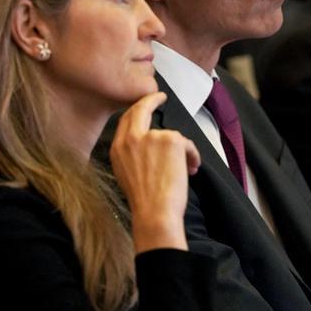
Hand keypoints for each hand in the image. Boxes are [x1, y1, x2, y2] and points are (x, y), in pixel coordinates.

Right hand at [110, 92, 200, 253]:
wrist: (155, 213)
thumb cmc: (145, 202)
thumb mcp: (126, 174)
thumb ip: (132, 154)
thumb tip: (149, 144)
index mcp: (117, 148)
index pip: (126, 119)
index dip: (138, 108)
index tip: (147, 101)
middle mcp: (131, 138)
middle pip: (142, 109)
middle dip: (152, 100)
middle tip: (161, 97)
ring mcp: (151, 137)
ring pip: (172, 136)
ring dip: (182, 152)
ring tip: (185, 171)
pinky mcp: (170, 140)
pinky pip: (187, 144)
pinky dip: (192, 157)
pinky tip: (190, 171)